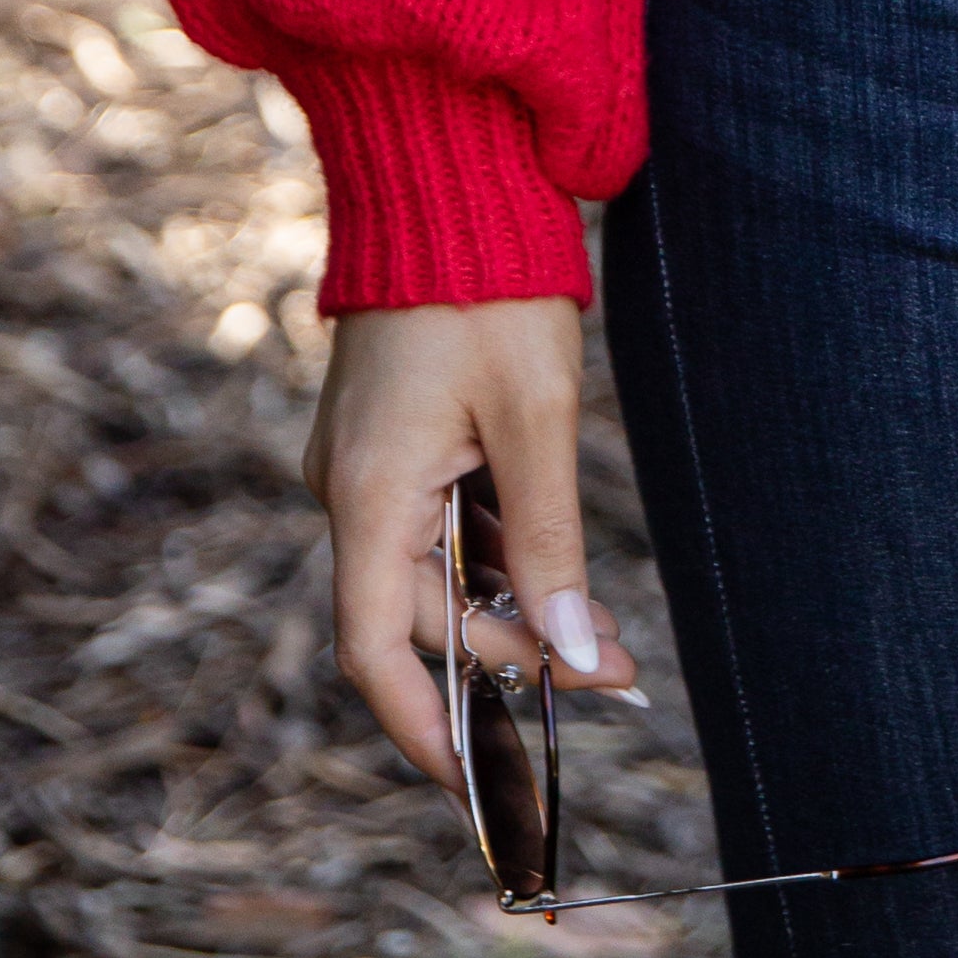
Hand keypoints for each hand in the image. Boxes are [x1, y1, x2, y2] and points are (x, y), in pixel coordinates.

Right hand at [303, 300, 640, 794]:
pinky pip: (434, 522)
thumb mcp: (536, 417)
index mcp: (368, 491)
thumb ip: (550, 541)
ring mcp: (365, 461)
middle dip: (509, 655)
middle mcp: (349, 486)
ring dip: (509, 605)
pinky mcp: (390, 437)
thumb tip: (572, 657)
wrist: (446, 170)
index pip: (374, 651)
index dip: (425, 726)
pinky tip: (555, 571)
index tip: (480, 786)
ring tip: (600, 634)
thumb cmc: (489, 283)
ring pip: (432, 569)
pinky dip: (493, 552)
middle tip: (608, 676)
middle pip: (417, 614)